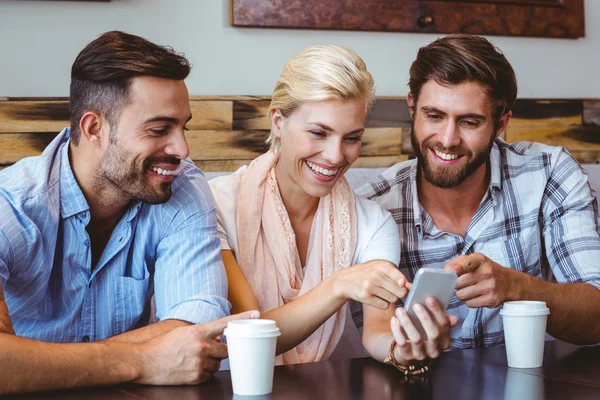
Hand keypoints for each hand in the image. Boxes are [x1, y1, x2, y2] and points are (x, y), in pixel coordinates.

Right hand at [135, 310, 259, 384]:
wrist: (144, 362)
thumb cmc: (162, 346)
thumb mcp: (183, 332)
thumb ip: (203, 334)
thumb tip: (219, 339)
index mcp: (198, 331)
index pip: (225, 323)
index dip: (242, 318)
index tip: (256, 314)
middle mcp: (202, 346)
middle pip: (226, 350)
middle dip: (220, 351)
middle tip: (208, 351)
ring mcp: (200, 362)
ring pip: (218, 364)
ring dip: (211, 362)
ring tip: (194, 360)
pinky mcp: (196, 377)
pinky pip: (209, 375)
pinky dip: (204, 373)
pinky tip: (190, 369)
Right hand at [333, 260, 408, 309]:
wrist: (344, 281)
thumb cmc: (367, 273)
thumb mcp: (380, 269)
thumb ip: (397, 276)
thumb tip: (412, 286)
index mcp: (382, 266)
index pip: (397, 275)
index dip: (402, 282)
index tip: (403, 284)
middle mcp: (376, 275)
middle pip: (400, 292)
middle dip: (400, 293)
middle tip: (394, 291)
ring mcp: (370, 286)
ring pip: (393, 299)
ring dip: (391, 298)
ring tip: (382, 292)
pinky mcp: (365, 297)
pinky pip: (384, 305)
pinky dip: (383, 304)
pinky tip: (377, 298)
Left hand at [391, 298, 457, 361]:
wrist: (408, 352)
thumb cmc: (422, 334)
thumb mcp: (433, 327)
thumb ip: (441, 320)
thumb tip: (454, 318)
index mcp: (444, 341)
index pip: (444, 326)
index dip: (437, 312)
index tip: (429, 299)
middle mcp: (435, 350)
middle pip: (433, 334)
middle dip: (425, 318)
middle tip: (415, 305)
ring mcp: (421, 354)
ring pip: (416, 338)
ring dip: (407, 322)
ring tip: (400, 310)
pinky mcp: (407, 355)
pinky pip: (402, 342)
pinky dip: (397, 330)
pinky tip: (394, 319)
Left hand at [444, 253, 518, 307]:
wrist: (508, 282)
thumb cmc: (485, 270)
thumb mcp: (474, 260)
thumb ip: (457, 262)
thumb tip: (445, 271)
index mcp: (480, 260)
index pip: (466, 263)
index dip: (457, 268)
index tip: (452, 272)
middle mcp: (486, 272)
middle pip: (458, 283)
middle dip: (457, 284)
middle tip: (464, 283)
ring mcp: (490, 287)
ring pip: (461, 295)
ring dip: (462, 293)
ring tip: (470, 289)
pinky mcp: (491, 300)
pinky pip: (469, 304)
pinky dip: (469, 301)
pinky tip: (476, 295)